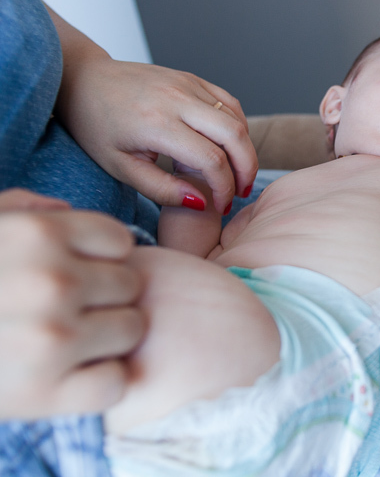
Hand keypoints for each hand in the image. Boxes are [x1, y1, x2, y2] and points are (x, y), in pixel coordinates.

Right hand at [0, 189, 144, 418]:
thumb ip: (21, 211)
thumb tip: (65, 215)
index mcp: (38, 235)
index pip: (120, 242)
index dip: (98, 261)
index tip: (69, 275)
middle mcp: (53, 282)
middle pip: (131, 285)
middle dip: (103, 298)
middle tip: (62, 313)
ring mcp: (53, 339)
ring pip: (132, 330)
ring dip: (104, 340)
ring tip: (62, 344)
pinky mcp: (46, 394)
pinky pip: (115, 383)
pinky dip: (95, 385)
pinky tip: (62, 378)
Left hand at [56, 56, 257, 213]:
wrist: (84, 80)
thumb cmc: (95, 125)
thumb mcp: (119, 167)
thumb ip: (160, 189)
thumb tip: (200, 203)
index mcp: (157, 123)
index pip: (211, 159)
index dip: (224, 188)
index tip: (220, 205)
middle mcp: (177, 99)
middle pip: (234, 136)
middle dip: (246, 169)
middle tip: (242, 191)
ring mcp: (187, 84)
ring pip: (237, 118)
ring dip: (245, 149)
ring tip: (239, 173)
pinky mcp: (192, 78)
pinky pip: (229, 102)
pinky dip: (238, 126)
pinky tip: (232, 146)